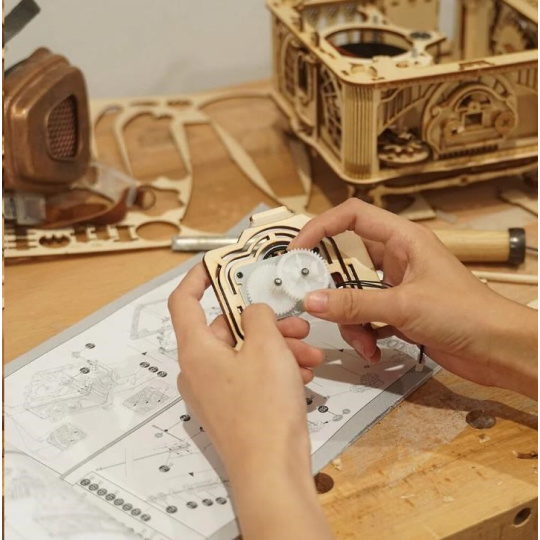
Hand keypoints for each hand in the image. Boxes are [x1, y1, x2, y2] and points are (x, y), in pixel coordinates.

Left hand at [168, 264, 332, 539]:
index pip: (182, 302)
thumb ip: (258, 316)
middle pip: (227, 330)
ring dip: (279, 348)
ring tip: (311, 356)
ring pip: (245, 354)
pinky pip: (250, 377)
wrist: (271, 471)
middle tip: (298, 323)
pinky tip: (304, 375)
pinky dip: (275, 370)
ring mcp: (214, 392)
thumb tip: (252, 311)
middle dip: (267, 323)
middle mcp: (198, 369)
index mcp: (195, 350)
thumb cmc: (264, 405)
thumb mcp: (267, 347)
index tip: (217, 265)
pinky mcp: (231, 409)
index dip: (197, 278)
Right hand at [289, 199, 537, 399]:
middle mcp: (397, 258)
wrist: (501, 350)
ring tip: (362, 341)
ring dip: (350, 319)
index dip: (321, 227)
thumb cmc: (467, 314)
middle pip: (347, 260)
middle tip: (312, 300)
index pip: (351, 217)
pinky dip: (364, 333)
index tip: (297, 250)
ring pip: (353, 294)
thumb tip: (312, 300)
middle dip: (331, 285)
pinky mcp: (400, 312)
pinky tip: (375, 349)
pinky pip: (366, 316)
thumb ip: (355, 303)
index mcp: (402, 239)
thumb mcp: (404, 305)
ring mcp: (397, 286)